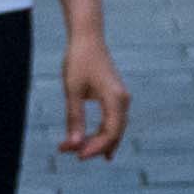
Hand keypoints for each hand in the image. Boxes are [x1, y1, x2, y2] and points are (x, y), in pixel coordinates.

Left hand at [59, 34, 131, 160]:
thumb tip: (74, 144)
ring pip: (114, 129)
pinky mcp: (115, 97)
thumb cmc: (79, 61)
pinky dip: (100, 133)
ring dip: (96, 141)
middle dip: (93, 146)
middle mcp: (123, 100)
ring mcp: (121, 98)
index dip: (95, 147)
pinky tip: (91, 143)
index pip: (111, 132)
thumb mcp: (72, 91)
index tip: (76, 155)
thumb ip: (75, 118)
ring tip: (78, 152)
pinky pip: (111, 121)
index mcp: (116, 98)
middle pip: (114, 133)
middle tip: (70, 153)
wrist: (87, 38)